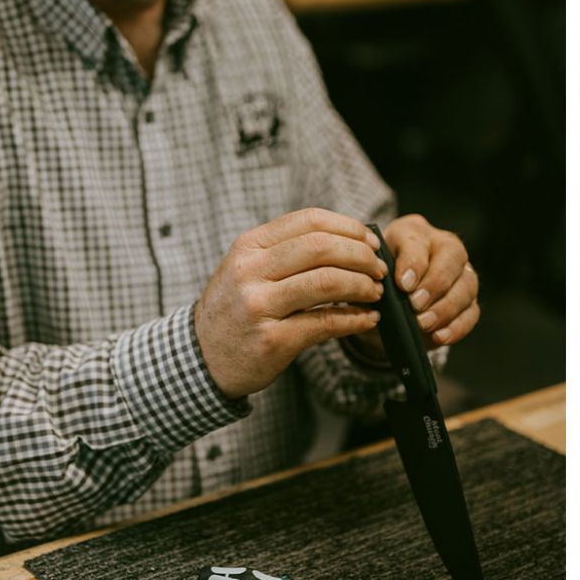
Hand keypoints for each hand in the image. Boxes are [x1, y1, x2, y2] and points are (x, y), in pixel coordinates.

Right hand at [194, 209, 387, 400]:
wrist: (200, 358)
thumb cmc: (233, 311)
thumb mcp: (246, 269)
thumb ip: (284, 252)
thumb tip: (345, 240)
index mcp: (249, 246)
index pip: (308, 221)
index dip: (348, 227)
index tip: (369, 240)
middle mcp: (251, 271)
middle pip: (322, 247)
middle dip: (361, 255)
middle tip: (379, 268)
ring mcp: (259, 306)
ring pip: (327, 282)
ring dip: (362, 285)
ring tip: (375, 292)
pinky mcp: (273, 340)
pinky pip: (326, 323)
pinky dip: (355, 319)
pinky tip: (368, 318)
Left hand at [381, 215, 480, 347]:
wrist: (386, 302)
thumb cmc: (378, 281)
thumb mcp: (370, 273)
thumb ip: (374, 277)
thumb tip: (381, 292)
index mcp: (414, 233)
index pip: (418, 241)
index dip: (413, 263)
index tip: (403, 285)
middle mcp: (444, 246)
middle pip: (452, 258)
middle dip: (434, 284)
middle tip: (416, 305)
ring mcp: (462, 273)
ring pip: (466, 285)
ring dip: (445, 308)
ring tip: (424, 324)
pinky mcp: (469, 300)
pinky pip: (471, 312)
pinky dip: (457, 327)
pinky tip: (439, 337)